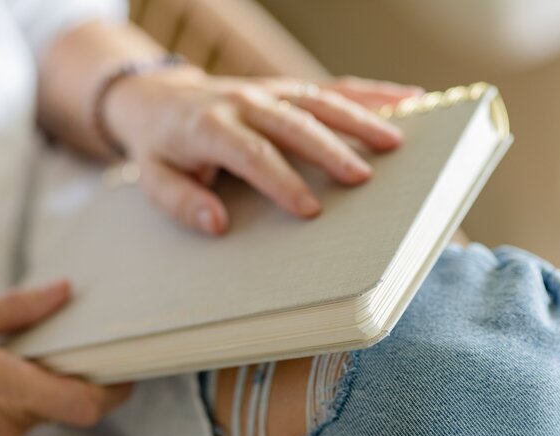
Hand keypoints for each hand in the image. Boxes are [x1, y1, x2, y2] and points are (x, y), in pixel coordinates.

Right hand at [0, 281, 130, 435]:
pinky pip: (20, 419)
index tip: (128, 367)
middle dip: (82, 376)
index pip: (85, 404)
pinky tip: (2, 370)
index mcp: (10, 389)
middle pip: (71, 405)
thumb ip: (16, 309)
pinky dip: (24, 396)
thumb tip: (64, 291)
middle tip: (82, 342)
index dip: (116, 388)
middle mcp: (11, 422)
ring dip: (48, 383)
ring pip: (44, 411)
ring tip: (31, 347)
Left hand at [104, 68, 421, 233]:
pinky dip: (367, 93)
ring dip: (359, 118)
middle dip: (330, 150)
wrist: (156, 97)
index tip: (310, 210)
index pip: (251, 153)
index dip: (281, 181)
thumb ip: (180, 201)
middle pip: (293, 123)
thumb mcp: (153, 177)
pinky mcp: (284, 87)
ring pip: (319, 100)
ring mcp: (267, 90)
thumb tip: (216, 223)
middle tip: (364, 178)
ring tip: (397, 140)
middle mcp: (243, 102)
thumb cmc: (159, 146)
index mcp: (208, 126)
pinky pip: (329, 87)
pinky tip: (405, 99)